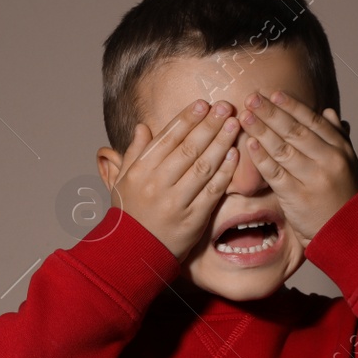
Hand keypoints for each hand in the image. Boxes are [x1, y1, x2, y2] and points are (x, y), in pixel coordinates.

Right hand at [107, 99, 240, 259]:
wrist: (132, 253)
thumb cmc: (129, 214)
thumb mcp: (122, 182)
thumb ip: (133, 153)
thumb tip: (142, 127)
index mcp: (140, 172)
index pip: (167, 139)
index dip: (187, 119)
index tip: (203, 104)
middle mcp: (157, 185)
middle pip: (188, 149)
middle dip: (209, 125)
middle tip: (225, 107)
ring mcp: (176, 202)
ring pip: (203, 167)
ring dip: (221, 143)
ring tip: (234, 124)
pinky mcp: (193, 219)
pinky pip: (213, 191)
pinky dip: (225, 172)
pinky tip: (235, 154)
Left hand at [236, 89, 357, 246]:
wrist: (346, 231)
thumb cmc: (343, 195)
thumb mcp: (348, 162)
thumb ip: (337, 136)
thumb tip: (328, 111)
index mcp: (340, 149)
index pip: (313, 121)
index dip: (292, 106)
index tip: (274, 93)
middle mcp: (328, 160)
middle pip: (295, 131)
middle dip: (272, 113)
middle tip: (252, 98)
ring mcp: (312, 178)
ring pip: (283, 149)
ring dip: (262, 130)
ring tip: (246, 116)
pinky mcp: (297, 196)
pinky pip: (275, 173)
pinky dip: (261, 158)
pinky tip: (250, 144)